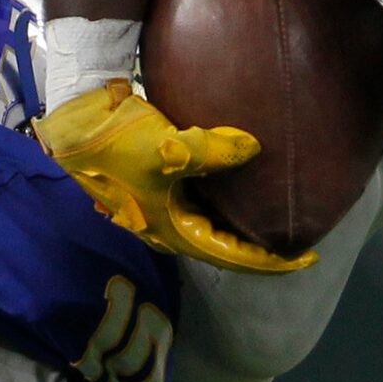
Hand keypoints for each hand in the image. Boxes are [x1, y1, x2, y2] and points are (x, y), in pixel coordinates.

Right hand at [32, 82, 314, 274]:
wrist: (73, 120)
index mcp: (170, 230)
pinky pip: (197, 206)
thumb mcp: (166, 146)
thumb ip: (212, 150)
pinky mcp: (152, 187)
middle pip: (221, 248)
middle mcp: (164, 226)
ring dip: (240, 229)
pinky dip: (223, 205)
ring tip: (272, 220)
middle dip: (259, 250)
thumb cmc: (114, 140)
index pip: (230, 257)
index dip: (271, 261)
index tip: (309, 258)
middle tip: (298, 242)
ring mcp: (156, 208)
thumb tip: (254, 149)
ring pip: (209, 228)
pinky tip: (236, 190)